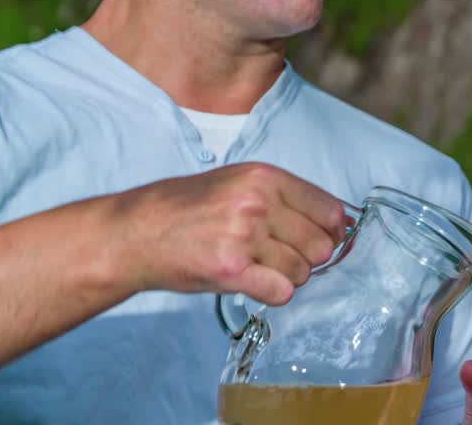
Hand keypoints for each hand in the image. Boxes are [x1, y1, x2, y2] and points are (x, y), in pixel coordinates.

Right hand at [110, 162, 346, 305]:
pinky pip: (281, 291)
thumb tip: (337, 220)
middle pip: (321, 245)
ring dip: (287, 276)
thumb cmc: (187, 207)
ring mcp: (244, 236)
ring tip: (258, 267)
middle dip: (308, 257)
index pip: (330, 210)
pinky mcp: (230, 270)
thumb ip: (285, 196)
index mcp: (265, 177)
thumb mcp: (238, 181)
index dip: (334, 231)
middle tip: (280, 257)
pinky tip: (254, 283)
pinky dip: (274, 293)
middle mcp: (258, 203)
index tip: (326, 240)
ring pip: (302, 271)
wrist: (134, 232)